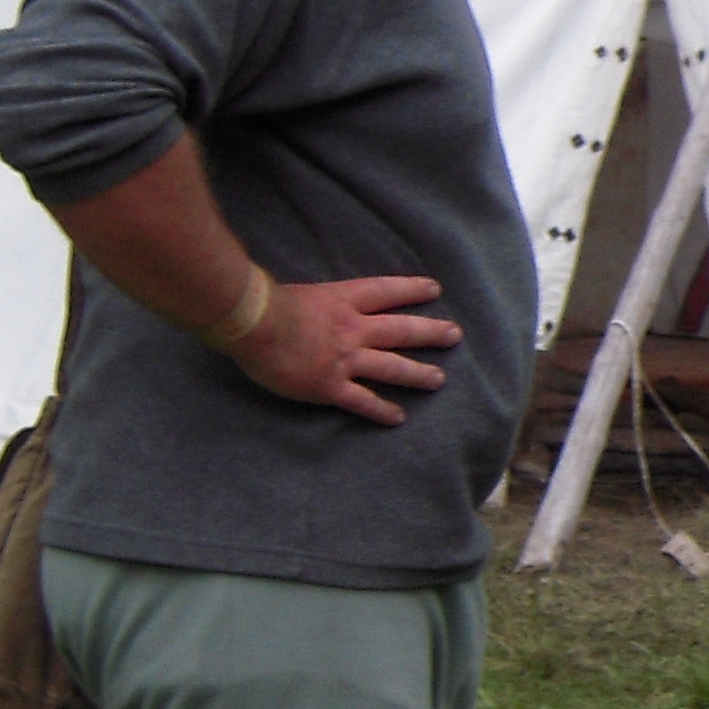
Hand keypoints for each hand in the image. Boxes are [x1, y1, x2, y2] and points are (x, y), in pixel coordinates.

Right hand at [227, 275, 459, 424]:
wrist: (253, 322)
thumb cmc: (264, 303)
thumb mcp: (298, 292)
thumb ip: (314, 301)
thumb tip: (307, 304)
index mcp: (343, 300)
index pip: (386, 291)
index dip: (411, 290)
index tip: (434, 290)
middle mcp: (353, 329)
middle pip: (401, 330)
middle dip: (431, 333)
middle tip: (455, 336)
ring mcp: (345, 359)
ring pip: (392, 367)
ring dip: (418, 374)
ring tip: (439, 379)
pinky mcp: (330, 386)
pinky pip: (363, 401)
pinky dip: (382, 410)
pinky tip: (398, 418)